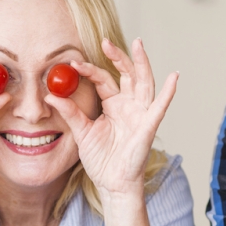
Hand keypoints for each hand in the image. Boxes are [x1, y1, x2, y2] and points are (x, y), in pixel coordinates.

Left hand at [44, 38, 176, 198]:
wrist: (111, 183)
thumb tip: (51, 96)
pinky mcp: (148, 126)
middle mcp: (129, 105)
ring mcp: (140, 114)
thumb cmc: (101, 160)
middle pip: (127, 74)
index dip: (90, 70)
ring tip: (138, 44)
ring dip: (142, 63)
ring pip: (144, 83)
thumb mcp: (81, 132)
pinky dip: (168, 93)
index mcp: (113, 104)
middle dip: (118, 56)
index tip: (73, 63)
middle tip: (105, 42)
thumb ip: (70, 112)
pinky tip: (174, 78)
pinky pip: (160, 107)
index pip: (103, 79)